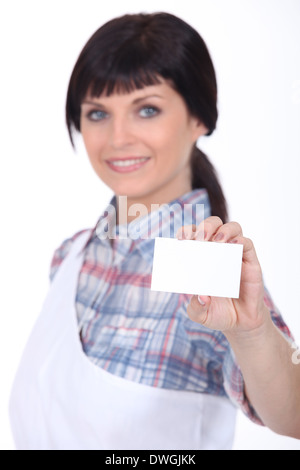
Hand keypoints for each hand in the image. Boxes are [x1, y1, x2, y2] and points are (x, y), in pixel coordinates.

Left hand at [177, 216, 269, 334]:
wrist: (240, 324)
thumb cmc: (217, 313)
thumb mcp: (200, 314)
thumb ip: (196, 307)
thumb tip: (201, 297)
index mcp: (201, 258)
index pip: (193, 235)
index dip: (187, 232)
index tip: (181, 239)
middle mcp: (218, 251)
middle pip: (213, 225)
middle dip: (205, 226)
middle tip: (201, 238)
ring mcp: (235, 255)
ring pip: (233, 229)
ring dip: (224, 230)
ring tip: (218, 240)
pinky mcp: (250, 262)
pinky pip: (248, 244)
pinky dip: (241, 241)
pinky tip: (234, 246)